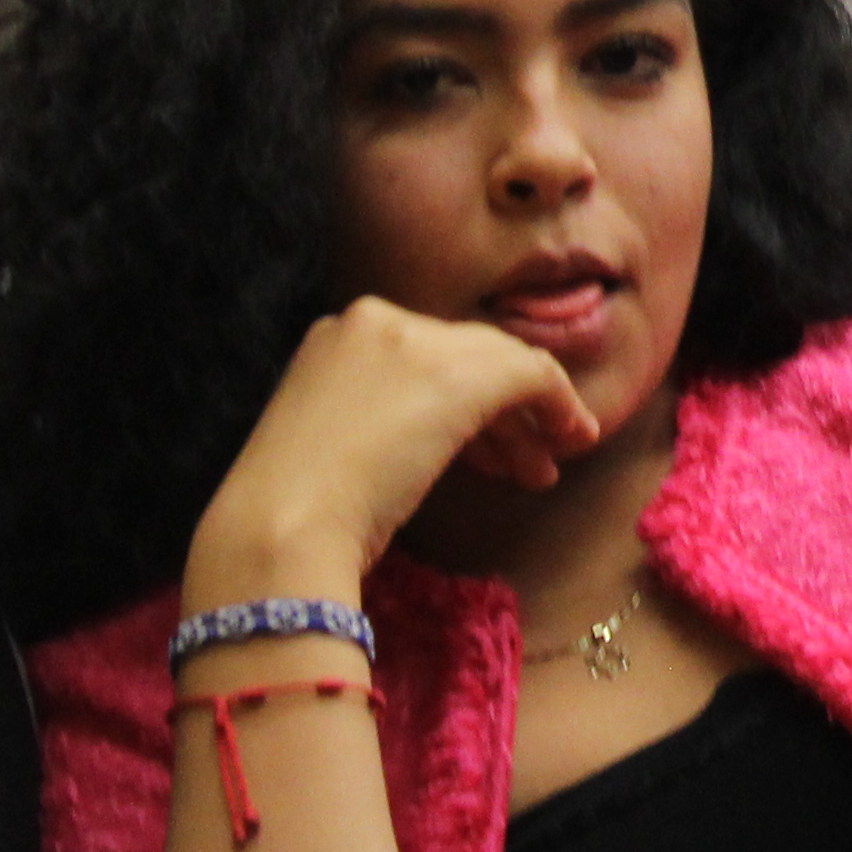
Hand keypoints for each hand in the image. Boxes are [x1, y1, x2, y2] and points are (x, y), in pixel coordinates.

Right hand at [184, 295, 606, 604]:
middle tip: (527, 463)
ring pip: (499, 365)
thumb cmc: (295, 513)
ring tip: (543, 472)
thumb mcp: (336, 442)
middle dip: (501, 412)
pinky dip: (557, 404)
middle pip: (465, 358)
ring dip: (526, 420)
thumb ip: (379, 418)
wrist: (281, 531)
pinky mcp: (460, 372)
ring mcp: (417, 340)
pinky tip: (570, 438)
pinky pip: (532, 374)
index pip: (424, 355)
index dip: (462, 404)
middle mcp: (374, 320)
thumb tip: (429, 434)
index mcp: (336, 334)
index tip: (484, 452)